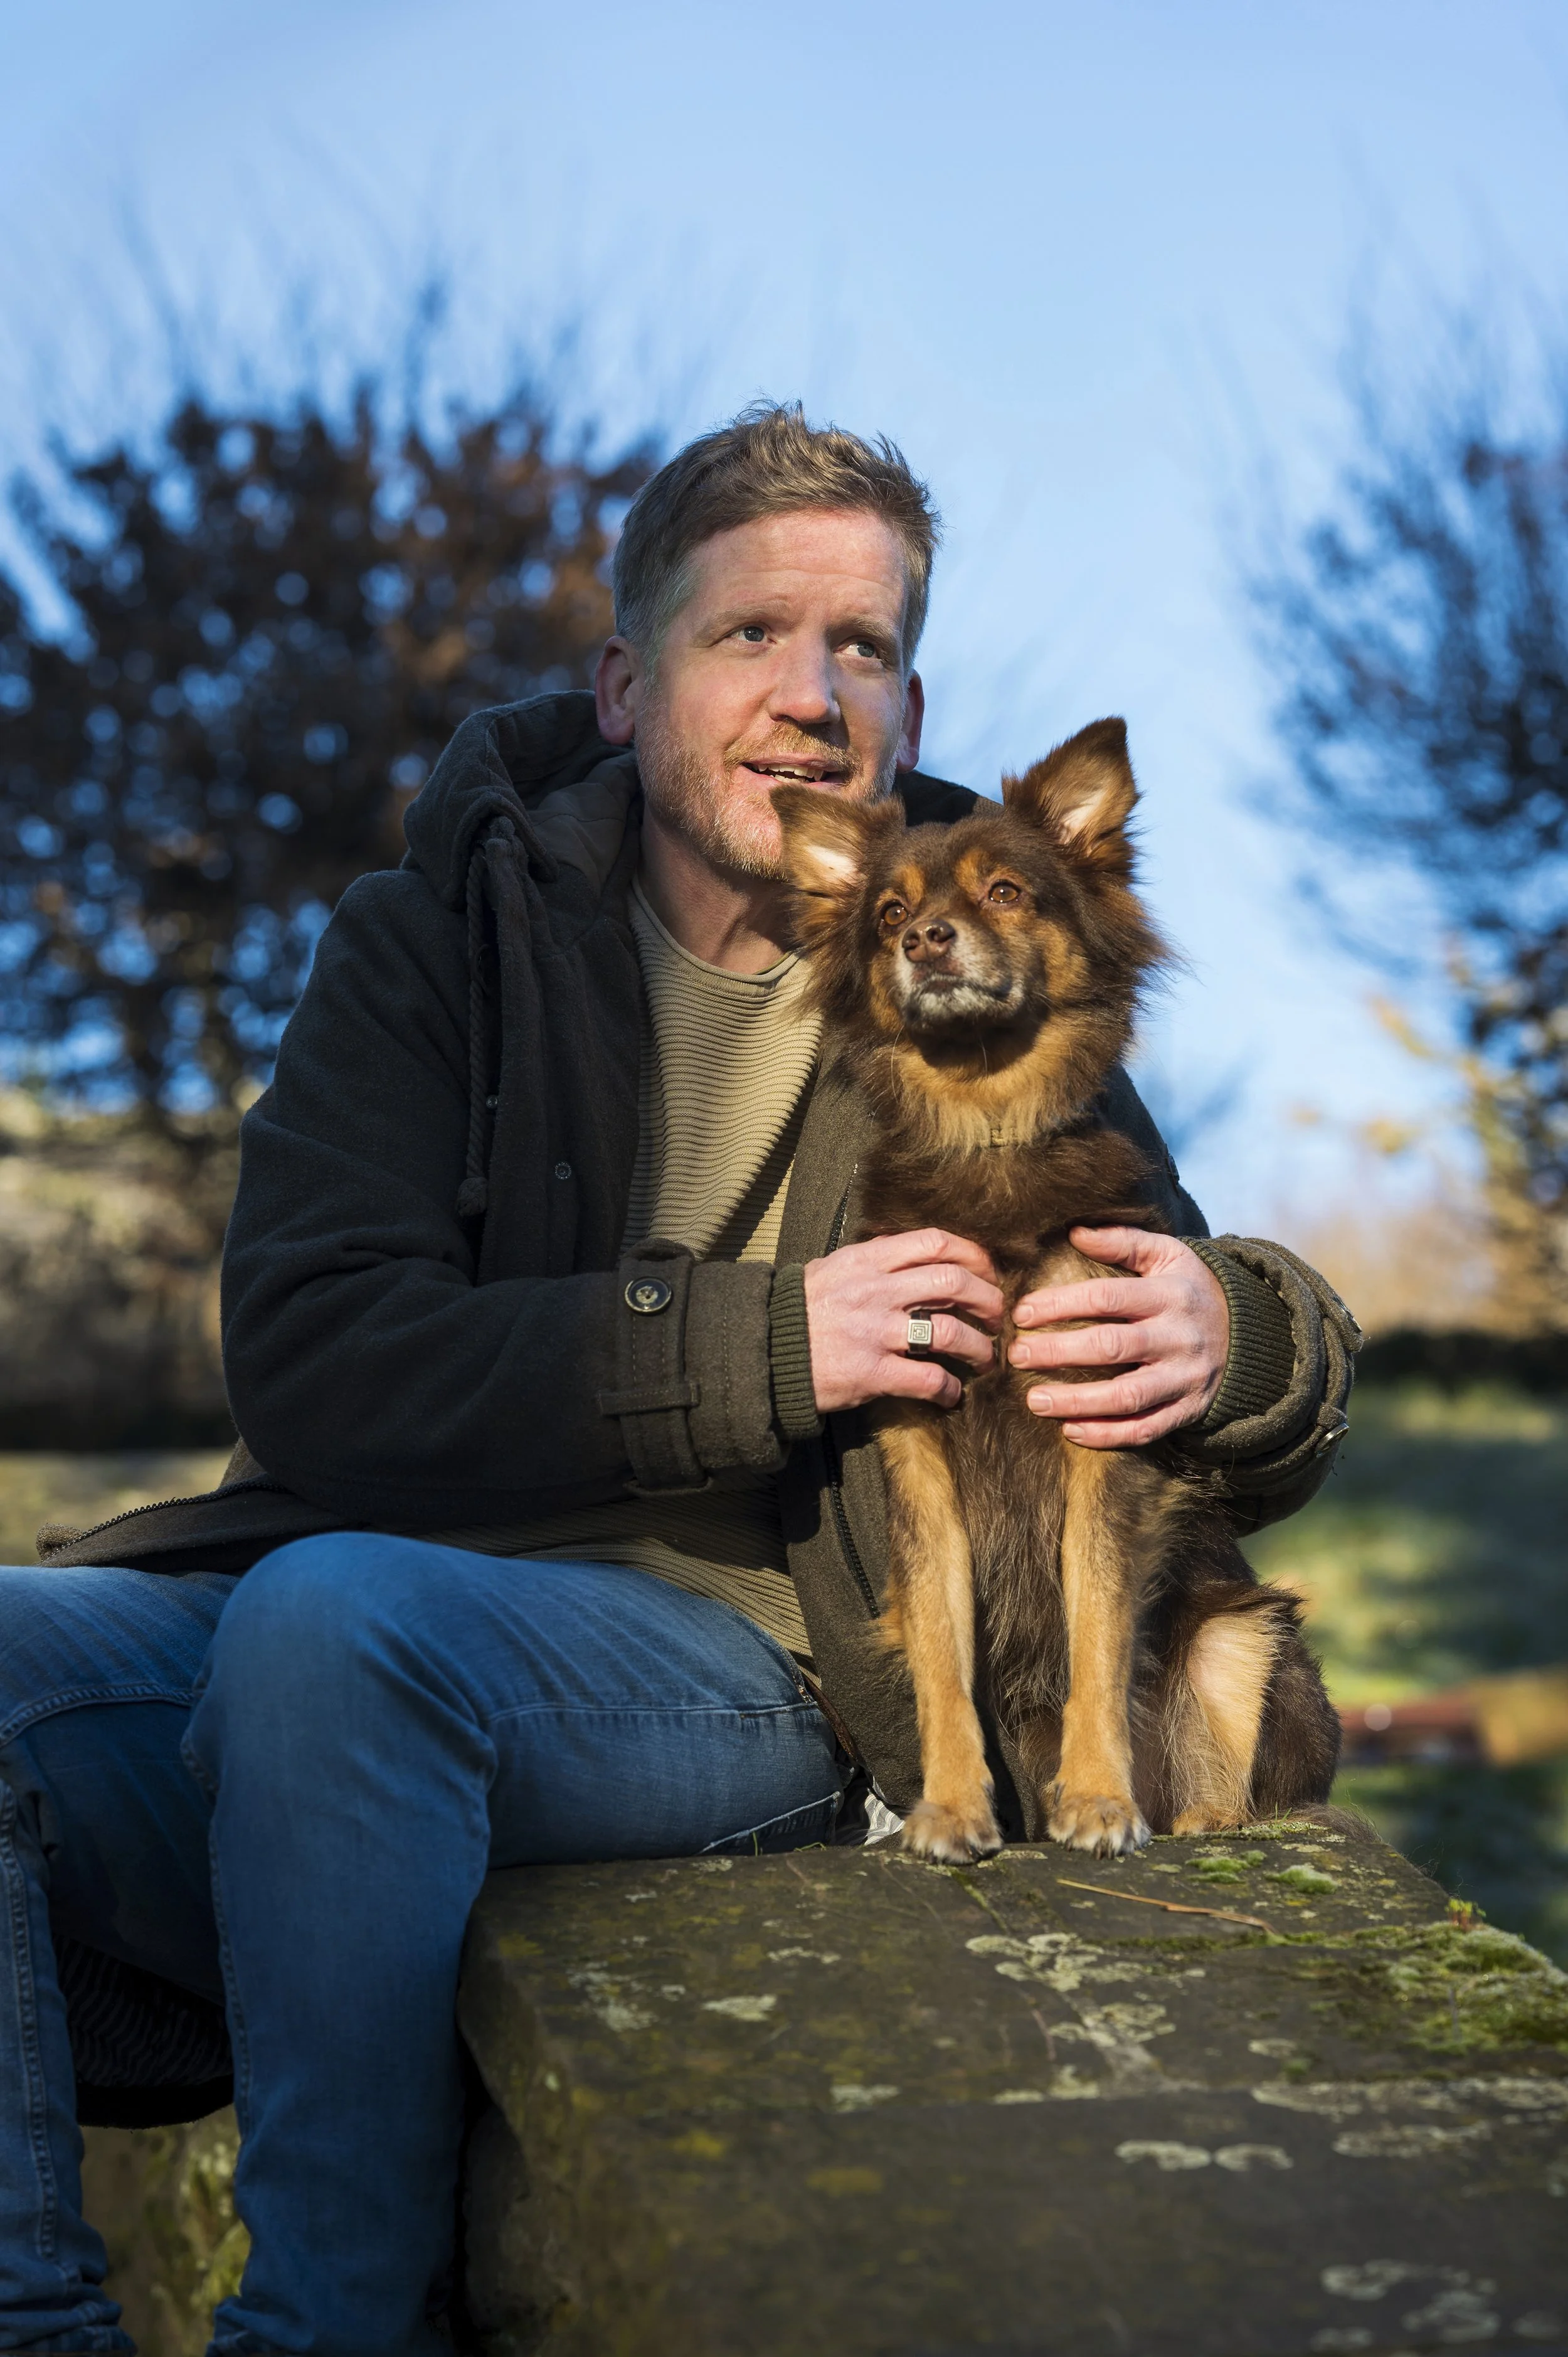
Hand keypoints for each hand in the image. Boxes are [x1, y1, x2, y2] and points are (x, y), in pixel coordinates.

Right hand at [804, 1229, 1003, 1412]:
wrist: (764, 1351)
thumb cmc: (799, 1310)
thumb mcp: (833, 1268)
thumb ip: (874, 1258)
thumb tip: (911, 1250)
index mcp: (868, 1261)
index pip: (934, 1243)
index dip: (972, 1255)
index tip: (987, 1272)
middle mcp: (876, 1291)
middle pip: (953, 1284)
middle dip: (988, 1300)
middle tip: (997, 1316)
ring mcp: (876, 1332)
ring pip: (949, 1333)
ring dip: (979, 1348)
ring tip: (986, 1358)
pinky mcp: (873, 1373)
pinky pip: (928, 1379)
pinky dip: (949, 1389)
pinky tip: (952, 1394)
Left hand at [1008, 1227, 1227, 1446]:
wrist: (1252, 1334)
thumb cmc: (1191, 1290)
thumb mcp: (1169, 1255)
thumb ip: (1124, 1241)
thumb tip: (1075, 1231)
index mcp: (1170, 1294)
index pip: (1107, 1298)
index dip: (1061, 1305)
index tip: (1022, 1314)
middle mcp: (1178, 1337)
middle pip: (1111, 1347)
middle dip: (1059, 1353)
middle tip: (1016, 1356)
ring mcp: (1185, 1378)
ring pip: (1127, 1396)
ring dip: (1077, 1402)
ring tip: (1034, 1401)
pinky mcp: (1189, 1409)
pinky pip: (1146, 1429)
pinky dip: (1108, 1435)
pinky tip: (1071, 1430)